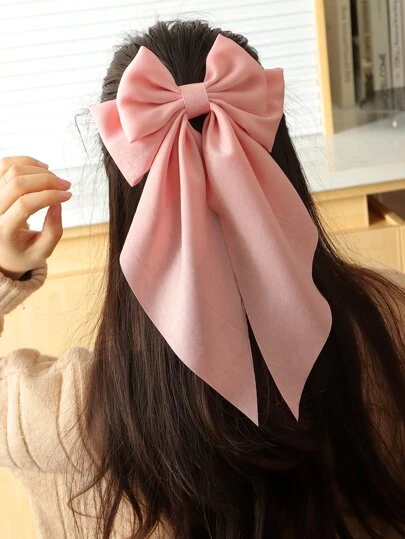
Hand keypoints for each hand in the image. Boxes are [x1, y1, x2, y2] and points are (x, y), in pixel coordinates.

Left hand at [0, 156, 71, 279]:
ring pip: (12, 170)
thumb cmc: (23, 252)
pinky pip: (6, 164)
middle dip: (47, 180)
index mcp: (2, 231)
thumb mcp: (41, 253)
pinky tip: (43, 168)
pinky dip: (27, 161)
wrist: (2, 250)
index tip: (68, 196)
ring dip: (39, 170)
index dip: (49, 196)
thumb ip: (53, 232)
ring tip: (56, 180)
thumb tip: (58, 203)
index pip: (25, 205)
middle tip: (66, 186)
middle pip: (18, 184)